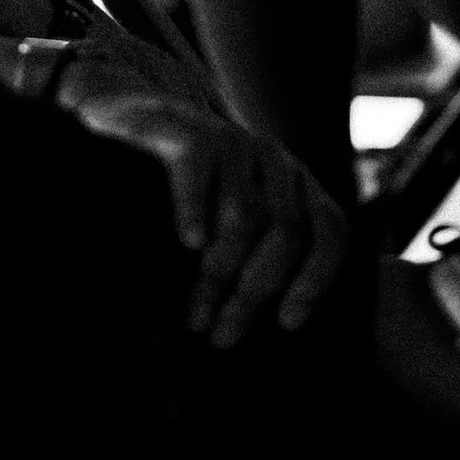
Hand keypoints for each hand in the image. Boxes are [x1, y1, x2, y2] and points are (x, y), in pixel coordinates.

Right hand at [69, 95, 345, 347]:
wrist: (130, 121)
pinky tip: (188, 243)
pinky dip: (196, 209)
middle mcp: (274, 159)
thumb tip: (258, 330)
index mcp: (295, 185)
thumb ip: (253, 259)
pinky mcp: (189, 127)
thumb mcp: (228, 223)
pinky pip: (201, 169)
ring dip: (219, 273)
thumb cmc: (181, 193)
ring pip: (243, 213)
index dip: (315, 280)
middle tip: (223, 337)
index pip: (330, 231)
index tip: (287, 324)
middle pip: (285, 232)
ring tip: (194, 317)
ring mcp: (233, 140)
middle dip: (255, 293)